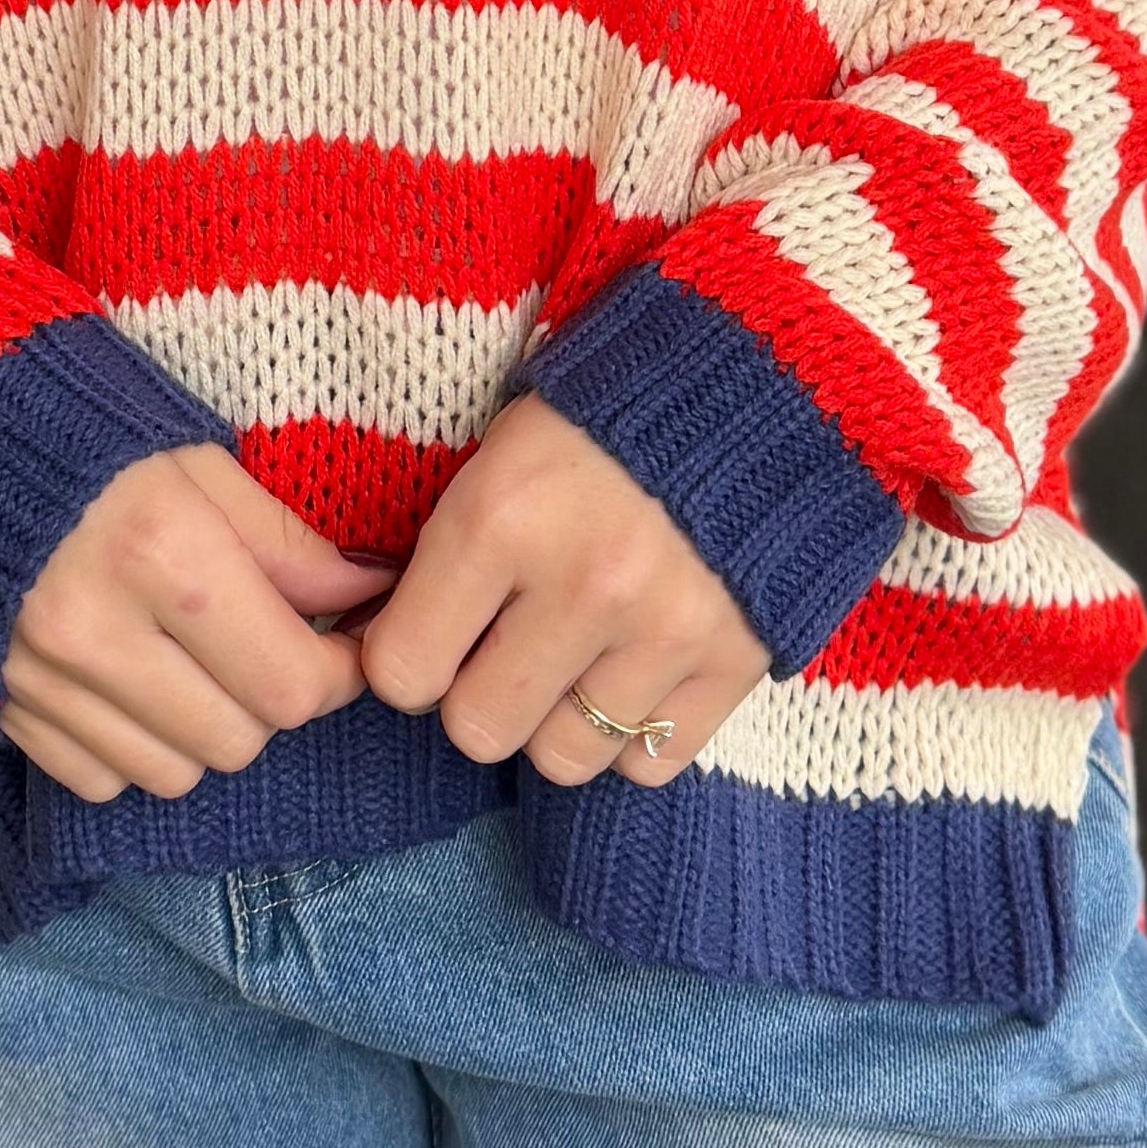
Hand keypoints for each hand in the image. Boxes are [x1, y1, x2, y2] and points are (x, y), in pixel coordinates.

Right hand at [4, 444, 386, 805]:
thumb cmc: (79, 430)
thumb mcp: (194, 457)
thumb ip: (282, 541)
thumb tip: (364, 595)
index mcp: (159, 549)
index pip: (290, 682)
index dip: (337, 674)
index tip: (342, 644)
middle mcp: (95, 630)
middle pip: (238, 741)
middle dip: (272, 701)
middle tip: (269, 646)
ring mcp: (39, 680)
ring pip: (174, 774)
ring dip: (205, 729)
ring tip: (196, 662)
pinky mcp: (1, 708)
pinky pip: (101, 780)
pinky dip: (132, 748)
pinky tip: (129, 682)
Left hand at [359, 393, 765, 792]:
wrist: (761, 384)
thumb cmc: (606, 415)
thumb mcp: (503, 449)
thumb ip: (447, 551)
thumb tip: (385, 649)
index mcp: (504, 516)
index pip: (403, 672)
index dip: (408, 659)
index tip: (431, 634)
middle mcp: (585, 584)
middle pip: (479, 730)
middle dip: (479, 696)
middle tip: (505, 649)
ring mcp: (668, 629)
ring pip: (563, 759)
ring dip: (558, 721)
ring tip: (575, 659)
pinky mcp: (737, 660)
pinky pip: (649, 763)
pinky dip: (634, 735)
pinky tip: (633, 673)